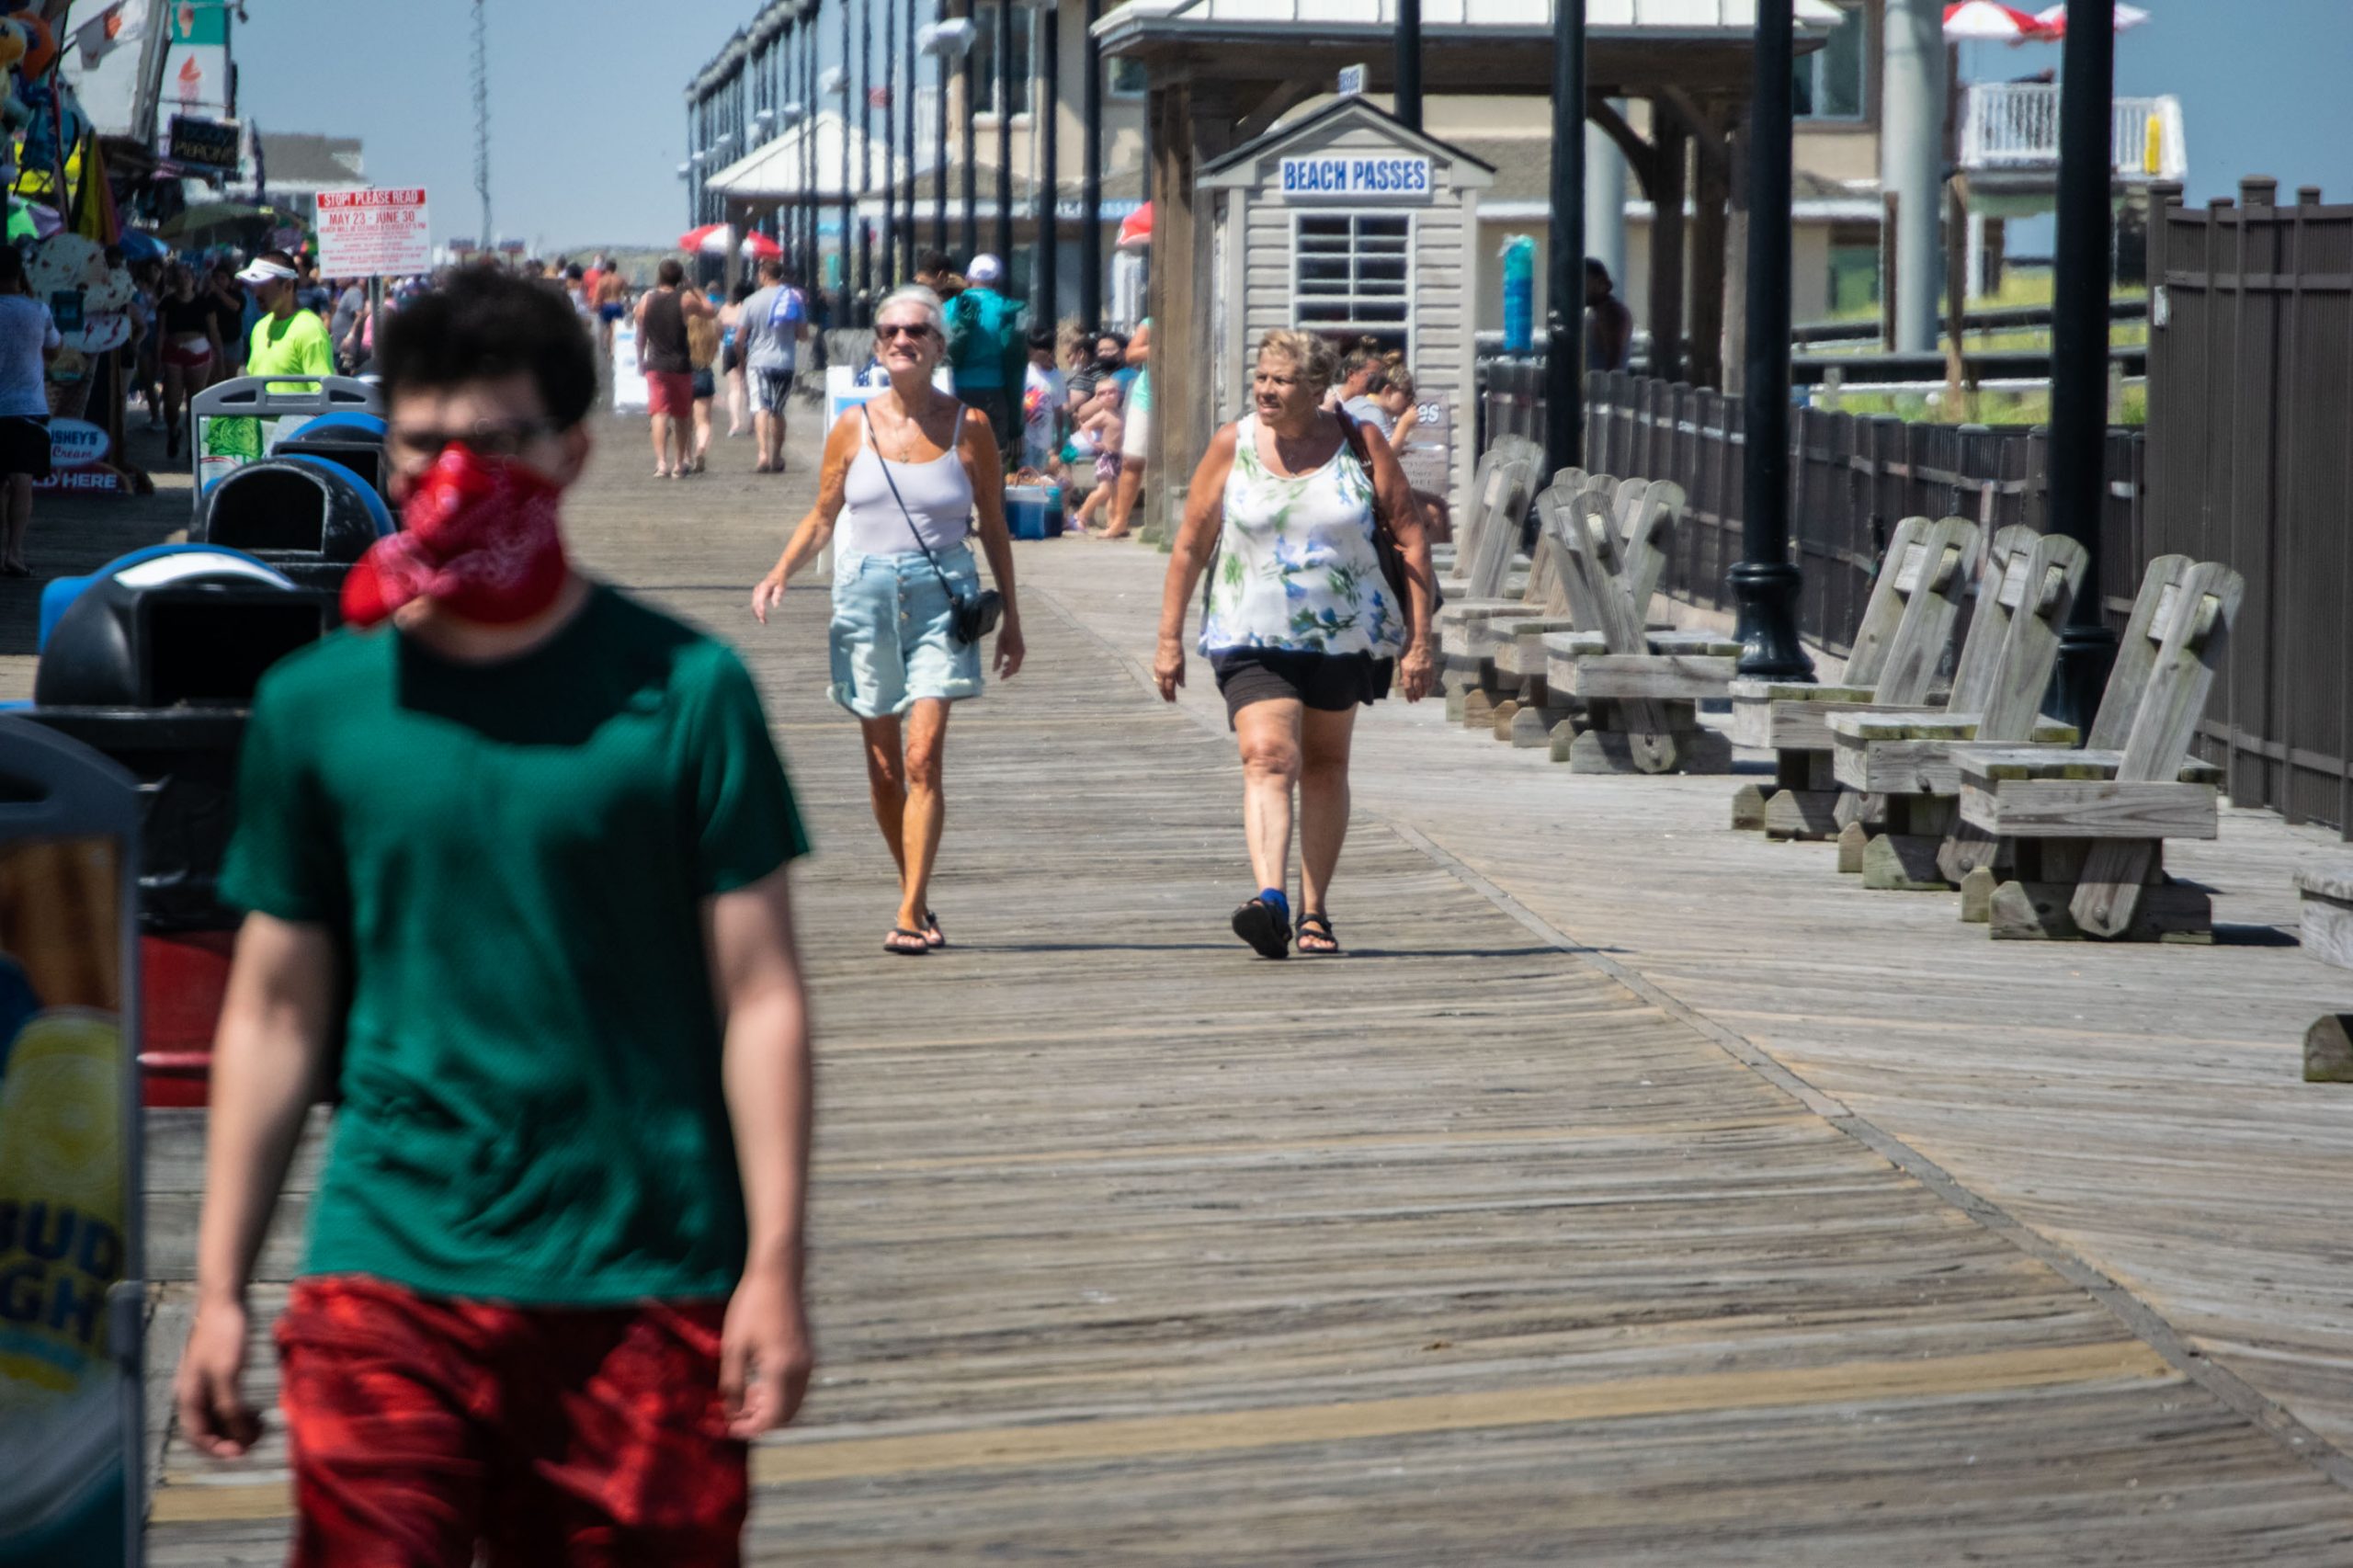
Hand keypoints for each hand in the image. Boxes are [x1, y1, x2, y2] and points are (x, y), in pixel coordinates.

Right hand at [176, 1296, 263, 1458]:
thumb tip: (239, 1437)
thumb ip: (230, 1407)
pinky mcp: (217, 1373)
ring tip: (261, 1425)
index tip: (242, 1453)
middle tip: (257, 1439)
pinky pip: (225, 1402)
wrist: (223, 1301)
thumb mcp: (227, 1374)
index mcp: (188, 1397)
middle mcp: (192, 1393)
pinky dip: (240, 1410)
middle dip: (231, 1438)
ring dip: (237, 1425)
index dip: (218, 1449)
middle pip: (208, 1429)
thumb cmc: (223, 1335)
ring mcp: (204, 1383)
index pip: (197, 1436)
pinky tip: (257, 1412)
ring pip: (218, 1416)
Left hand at [719, 1262, 813, 1437]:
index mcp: (781, 1370)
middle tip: (735, 1415)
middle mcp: (800, 1370)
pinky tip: (759, 1382)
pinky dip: (780, 1395)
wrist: (779, 1275)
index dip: (750, 1429)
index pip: (771, 1418)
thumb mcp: (733, 1347)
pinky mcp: (808, 1353)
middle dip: (760, 1421)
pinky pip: (797, 1388)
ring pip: (793, 1403)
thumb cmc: (751, 1307)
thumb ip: (732, 1385)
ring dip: (770, 1408)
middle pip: (786, 1415)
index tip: (730, 1428)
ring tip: (745, 1398)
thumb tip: (731, 1413)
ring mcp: (808, 1361)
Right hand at [751, 571, 786, 623]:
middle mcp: (758, 589)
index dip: (761, 608)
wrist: (777, 575)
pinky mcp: (756, 595)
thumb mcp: (782, 587)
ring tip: (764, 622)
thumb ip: (778, 595)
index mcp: (764, 587)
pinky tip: (762, 617)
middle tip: (764, 622)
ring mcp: (756, 592)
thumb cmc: (780, 581)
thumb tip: (775, 606)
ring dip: (757, 614)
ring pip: (754, 605)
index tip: (763, 615)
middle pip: (755, 603)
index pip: (760, 599)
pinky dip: (757, 611)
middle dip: (759, 613)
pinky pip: (754, 605)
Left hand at [993, 617, 1024, 678]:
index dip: (1007, 675)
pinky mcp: (1022, 648)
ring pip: (1018, 663)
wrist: (1012, 625)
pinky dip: (1013, 662)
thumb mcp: (998, 648)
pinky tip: (1007, 659)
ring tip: (1003, 668)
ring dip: (1011, 667)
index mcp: (1016, 656)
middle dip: (1009, 672)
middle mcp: (1021, 654)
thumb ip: (997, 659)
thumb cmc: (1004, 635)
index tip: (1000, 678)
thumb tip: (994, 671)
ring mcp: (1022, 651)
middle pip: (1016, 668)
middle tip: (1001, 675)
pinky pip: (1018, 659)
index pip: (1012, 670)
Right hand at [1153, 636, 1184, 702]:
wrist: (1168, 642)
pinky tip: (1161, 685)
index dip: (1171, 695)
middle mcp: (1163, 672)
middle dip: (1165, 695)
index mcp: (1170, 672)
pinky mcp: (1155, 665)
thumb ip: (1181, 676)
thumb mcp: (1182, 664)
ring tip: (1164, 695)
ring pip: (1158, 683)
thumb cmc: (1178, 652)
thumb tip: (1182, 686)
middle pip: (1162, 687)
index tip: (1173, 700)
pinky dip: (1159, 683)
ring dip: (1161, 690)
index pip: (1170, 688)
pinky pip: (1156, 677)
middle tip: (1168, 701)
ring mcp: (1158, 669)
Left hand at [1400, 638, 1435, 702]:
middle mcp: (1416, 672)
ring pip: (1425, 685)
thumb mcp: (1401, 661)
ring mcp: (1425, 671)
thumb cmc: (1408, 650)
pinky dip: (1429, 686)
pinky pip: (1431, 680)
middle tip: (1416, 700)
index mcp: (1407, 671)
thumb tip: (1402, 683)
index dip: (1409, 695)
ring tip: (1421, 696)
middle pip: (1417, 688)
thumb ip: (1403, 673)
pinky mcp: (1431, 668)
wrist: (1420, 642)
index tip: (1410, 700)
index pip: (1408, 687)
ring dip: (1423, 692)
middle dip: (1416, 696)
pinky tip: (1428, 689)